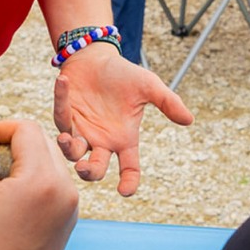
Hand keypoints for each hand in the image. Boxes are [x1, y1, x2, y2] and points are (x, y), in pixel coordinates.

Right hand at [0, 107, 78, 249]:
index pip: (25, 127)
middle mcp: (66, 188)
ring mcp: (72, 204)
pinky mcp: (71, 217)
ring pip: (48, 161)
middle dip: (11, 148)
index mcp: (43, 179)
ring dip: (22, 164)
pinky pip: (54, 183)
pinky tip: (10, 204)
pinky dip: (33, 183)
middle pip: (40, 141)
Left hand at [54, 46, 193, 195]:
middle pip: (95, 169)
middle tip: (85, 167)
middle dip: (89, 172)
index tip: (125, 190)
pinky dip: (60, 102)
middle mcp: (102, 141)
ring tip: (65, 139)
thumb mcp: (148, 86)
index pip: (129, 169)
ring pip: (73, 153)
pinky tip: (64, 81)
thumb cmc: (123, 74)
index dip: (128, 182)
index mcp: (124, 139)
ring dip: (68, 149)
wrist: (97, 59)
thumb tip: (189, 119)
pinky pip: (61, 118)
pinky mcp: (66, 116)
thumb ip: (168, 102)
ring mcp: (82, 131)